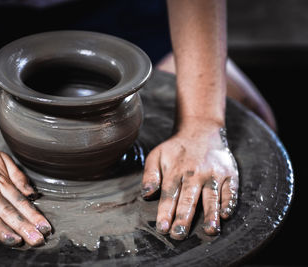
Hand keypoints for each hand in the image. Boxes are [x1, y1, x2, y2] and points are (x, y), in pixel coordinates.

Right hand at [0, 136, 50, 245]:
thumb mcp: (1, 159)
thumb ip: (18, 176)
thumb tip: (32, 194)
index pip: (19, 201)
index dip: (33, 215)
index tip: (45, 228)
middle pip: (6, 210)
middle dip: (23, 226)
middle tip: (37, 240)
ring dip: (1, 229)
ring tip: (16, 241)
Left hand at [141, 119, 237, 239]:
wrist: (201, 130)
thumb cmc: (176, 149)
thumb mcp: (157, 156)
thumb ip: (150, 175)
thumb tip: (146, 194)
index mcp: (175, 171)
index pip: (169, 195)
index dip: (165, 212)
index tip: (162, 228)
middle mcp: (194, 173)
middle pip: (188, 198)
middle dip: (184, 217)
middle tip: (179, 235)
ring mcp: (213, 174)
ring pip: (211, 196)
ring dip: (211, 214)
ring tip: (210, 231)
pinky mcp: (229, 174)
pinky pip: (230, 190)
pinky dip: (229, 202)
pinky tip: (226, 215)